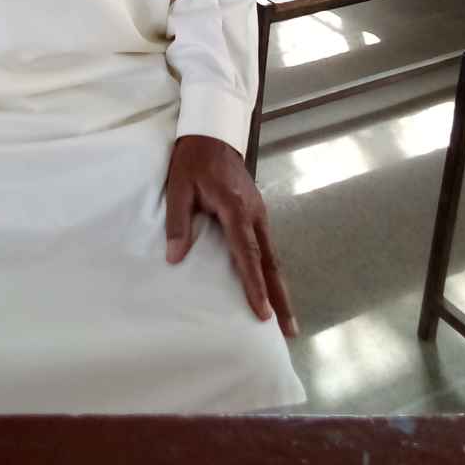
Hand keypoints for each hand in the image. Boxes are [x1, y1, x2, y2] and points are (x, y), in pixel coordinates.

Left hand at [164, 134, 297, 337]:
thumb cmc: (192, 161)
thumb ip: (178, 222)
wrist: (212, 133)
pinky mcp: (257, 211)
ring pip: (272, 255)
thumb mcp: (178, 188)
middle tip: (289, 330)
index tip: (262, 313)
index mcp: (236, 208)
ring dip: (278, 286)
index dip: (254, 285)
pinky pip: (267, 245)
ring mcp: (260, 212)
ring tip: (284, 318)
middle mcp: (255, 213)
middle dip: (280, 296)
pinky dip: (270, 269)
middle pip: (271, 261)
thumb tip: (175, 258)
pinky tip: (270, 286)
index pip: (248, 254)